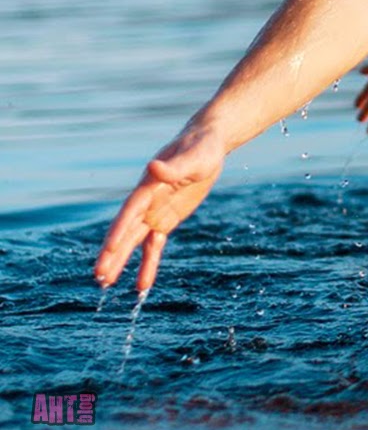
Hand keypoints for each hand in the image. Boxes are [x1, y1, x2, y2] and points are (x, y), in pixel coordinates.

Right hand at [94, 127, 224, 291]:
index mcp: (149, 184)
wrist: (207, 144)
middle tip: (98, 276)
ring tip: (106, 283)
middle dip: (113, 253)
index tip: (109, 249)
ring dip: (122, 261)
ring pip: (135, 241)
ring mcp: (155, 211)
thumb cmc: (201, 147)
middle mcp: (147, 200)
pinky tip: (142, 284)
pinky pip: (155, 245)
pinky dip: (148, 263)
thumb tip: (153, 166)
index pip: (131, 210)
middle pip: (126, 229)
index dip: (120, 229)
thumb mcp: (193, 157)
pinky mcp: (166, 219)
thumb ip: (174, 166)